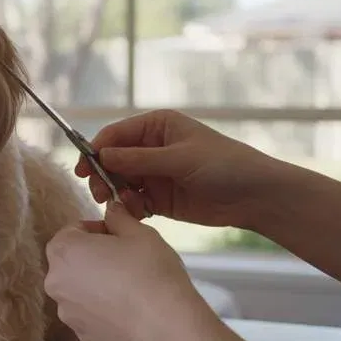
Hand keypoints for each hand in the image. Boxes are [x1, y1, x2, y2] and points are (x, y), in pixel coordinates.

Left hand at [44, 203, 204, 340]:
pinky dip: (102, 309)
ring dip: (95, 284)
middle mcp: (54, 282)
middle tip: (125, 261)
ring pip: (78, 289)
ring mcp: (67, 312)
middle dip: (93, 257)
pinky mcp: (82, 335)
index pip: (73, 231)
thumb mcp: (139, 232)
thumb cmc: (149, 270)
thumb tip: (111, 209)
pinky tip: (127, 309)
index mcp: (62, 250)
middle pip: (71, 261)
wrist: (165, 326)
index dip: (98, 231)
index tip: (120, 238)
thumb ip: (118, 217)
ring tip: (127, 288)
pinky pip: (88, 313)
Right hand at [75, 109, 297, 230]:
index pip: (116, 135)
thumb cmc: (223, 165)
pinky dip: (131, 208)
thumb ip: (139, 159)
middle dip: (104, 176)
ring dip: (117, 194)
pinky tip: (139, 213)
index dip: (97, 150)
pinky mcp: (161, 199)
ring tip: (124, 205)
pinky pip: (135, 202)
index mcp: (157, 127)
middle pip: (113, 160)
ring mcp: (156, 174)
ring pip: (121, 183)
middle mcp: (152, 148)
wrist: (256, 196)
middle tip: (100, 193)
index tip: (84, 169)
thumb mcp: (179, 158)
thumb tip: (102, 155)